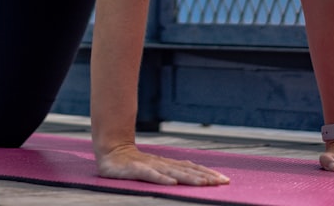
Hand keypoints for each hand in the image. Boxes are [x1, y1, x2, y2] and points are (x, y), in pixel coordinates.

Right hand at [96, 143, 228, 185]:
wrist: (109, 149)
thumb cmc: (132, 162)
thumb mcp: (155, 168)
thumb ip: (171, 171)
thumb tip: (193, 177)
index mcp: (167, 164)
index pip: (191, 167)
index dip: (207, 173)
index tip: (224, 179)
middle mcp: (161, 163)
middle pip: (186, 170)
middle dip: (205, 177)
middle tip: (222, 182)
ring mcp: (149, 165)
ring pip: (172, 172)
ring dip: (189, 178)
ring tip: (204, 183)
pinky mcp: (135, 170)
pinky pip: (150, 175)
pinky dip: (162, 179)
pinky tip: (172, 184)